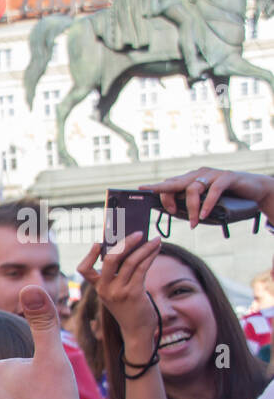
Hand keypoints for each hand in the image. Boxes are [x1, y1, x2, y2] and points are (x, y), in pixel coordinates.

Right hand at [76, 230, 162, 349]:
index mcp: (98, 288)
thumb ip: (118, 275)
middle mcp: (105, 289)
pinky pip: (142, 269)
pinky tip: (156, 249)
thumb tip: (129, 248)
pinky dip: (150, 256)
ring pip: (130, 262)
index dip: (90, 255)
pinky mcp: (134, 293)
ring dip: (144, 247)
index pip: (84, 270)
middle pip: (109, 260)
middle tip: (137, 233)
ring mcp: (119, 292)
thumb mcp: (117, 293)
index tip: (99, 242)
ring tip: (154, 239)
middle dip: (124, 243)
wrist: (137, 330)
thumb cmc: (129, 308)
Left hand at [140, 167, 273, 226]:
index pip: (169, 183)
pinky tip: (203, 215)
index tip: (143, 194)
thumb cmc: (227, 197)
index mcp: (190, 179)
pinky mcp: (227, 177)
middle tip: (155, 204)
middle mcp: (199, 174)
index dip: (158, 190)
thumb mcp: (205, 201)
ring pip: (193, 189)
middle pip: (176, 183)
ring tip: (193, 224)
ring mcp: (212, 174)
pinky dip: (207, 204)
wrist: (255, 188)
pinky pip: (213, 190)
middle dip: (163, 192)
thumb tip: (173, 213)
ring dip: (191, 209)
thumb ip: (190, 204)